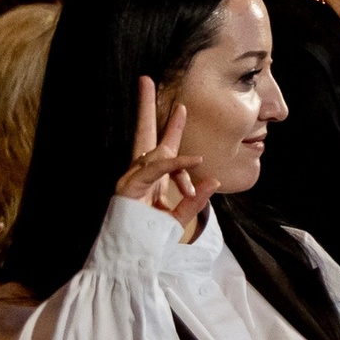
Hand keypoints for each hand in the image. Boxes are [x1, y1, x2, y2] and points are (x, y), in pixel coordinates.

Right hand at [113, 75, 213, 232]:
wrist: (130, 260)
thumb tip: (213, 180)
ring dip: (168, 131)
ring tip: (181, 109)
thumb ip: (194, 201)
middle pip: (142, 134)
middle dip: (144, 106)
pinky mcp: (127, 188)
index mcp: (151, 179)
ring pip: (154, 151)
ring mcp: (130, 179)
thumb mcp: (179, 219)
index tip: (182, 107)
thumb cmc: (150, 240)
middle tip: (146, 78)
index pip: (161, 148)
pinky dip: (176, 164)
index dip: (170, 127)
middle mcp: (138, 174)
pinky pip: (155, 170)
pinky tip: (195, 159)